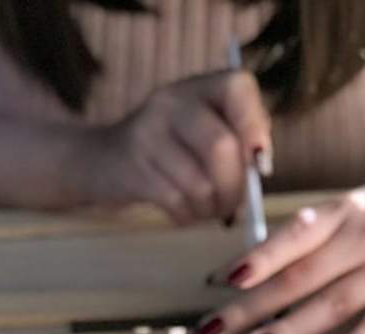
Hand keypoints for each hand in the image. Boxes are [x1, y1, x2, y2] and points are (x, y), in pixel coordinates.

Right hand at [72, 70, 271, 223]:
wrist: (103, 160)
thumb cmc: (176, 151)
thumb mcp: (209, 131)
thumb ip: (241, 140)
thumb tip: (261, 165)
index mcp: (202, 87)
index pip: (237, 89)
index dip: (255, 127)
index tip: (261, 163)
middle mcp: (172, 100)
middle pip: (220, 147)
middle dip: (235, 187)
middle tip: (234, 203)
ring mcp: (148, 131)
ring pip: (200, 183)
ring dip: (211, 207)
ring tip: (206, 206)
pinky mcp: (133, 166)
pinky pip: (176, 201)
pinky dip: (188, 215)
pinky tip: (184, 210)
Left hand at [197, 158, 364, 333]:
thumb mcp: (351, 205)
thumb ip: (309, 234)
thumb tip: (249, 268)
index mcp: (341, 212)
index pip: (294, 238)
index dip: (260, 259)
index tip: (225, 279)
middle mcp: (362, 238)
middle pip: (301, 278)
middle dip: (254, 307)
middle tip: (214, 330)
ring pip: (334, 302)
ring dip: (292, 328)